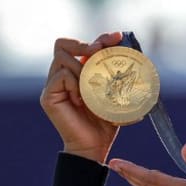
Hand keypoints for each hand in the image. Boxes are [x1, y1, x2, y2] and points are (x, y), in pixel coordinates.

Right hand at [39, 31, 123, 163]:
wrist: (94, 147)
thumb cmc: (105, 122)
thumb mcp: (115, 94)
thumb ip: (118, 75)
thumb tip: (136, 54)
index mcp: (76, 72)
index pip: (82, 45)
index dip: (100, 38)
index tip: (118, 37)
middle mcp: (61, 75)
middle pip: (63, 44)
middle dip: (84, 43)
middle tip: (99, 50)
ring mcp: (53, 85)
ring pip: (62, 58)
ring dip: (81, 67)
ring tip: (91, 87)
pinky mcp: (48, 96)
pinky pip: (61, 76)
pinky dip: (75, 83)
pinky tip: (82, 100)